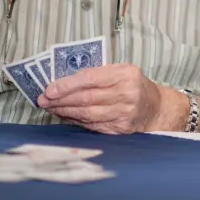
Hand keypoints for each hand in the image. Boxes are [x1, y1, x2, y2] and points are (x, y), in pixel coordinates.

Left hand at [38, 64, 167, 134]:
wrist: (156, 108)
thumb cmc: (133, 85)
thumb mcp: (121, 71)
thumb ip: (97, 74)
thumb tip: (64, 83)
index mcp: (125, 74)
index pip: (90, 79)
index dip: (67, 85)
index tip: (49, 89)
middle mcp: (127, 94)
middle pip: (86, 98)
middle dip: (61, 100)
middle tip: (43, 100)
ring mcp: (125, 113)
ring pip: (87, 114)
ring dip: (65, 111)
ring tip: (51, 108)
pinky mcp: (121, 128)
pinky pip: (92, 125)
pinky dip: (76, 121)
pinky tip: (65, 116)